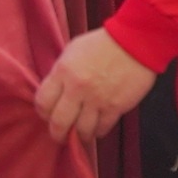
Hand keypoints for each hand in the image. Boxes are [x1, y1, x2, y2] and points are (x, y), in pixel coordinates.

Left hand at [35, 29, 156, 144]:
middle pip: (59, 122)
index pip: (42, 102)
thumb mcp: (72, 51)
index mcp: (63, 72)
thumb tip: (55, 91)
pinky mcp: (116, 107)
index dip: (42, 112)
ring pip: (81, 130)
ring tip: (79, 135)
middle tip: (59, 136)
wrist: (134, 41)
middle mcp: (77, 88)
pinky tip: (96, 129)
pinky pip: (102, 128)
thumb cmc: (102, 43)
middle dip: (57, 133)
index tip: (47, 115)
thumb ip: (61, 72)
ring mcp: (97, 99)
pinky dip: (98, 132)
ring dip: (79, 136)